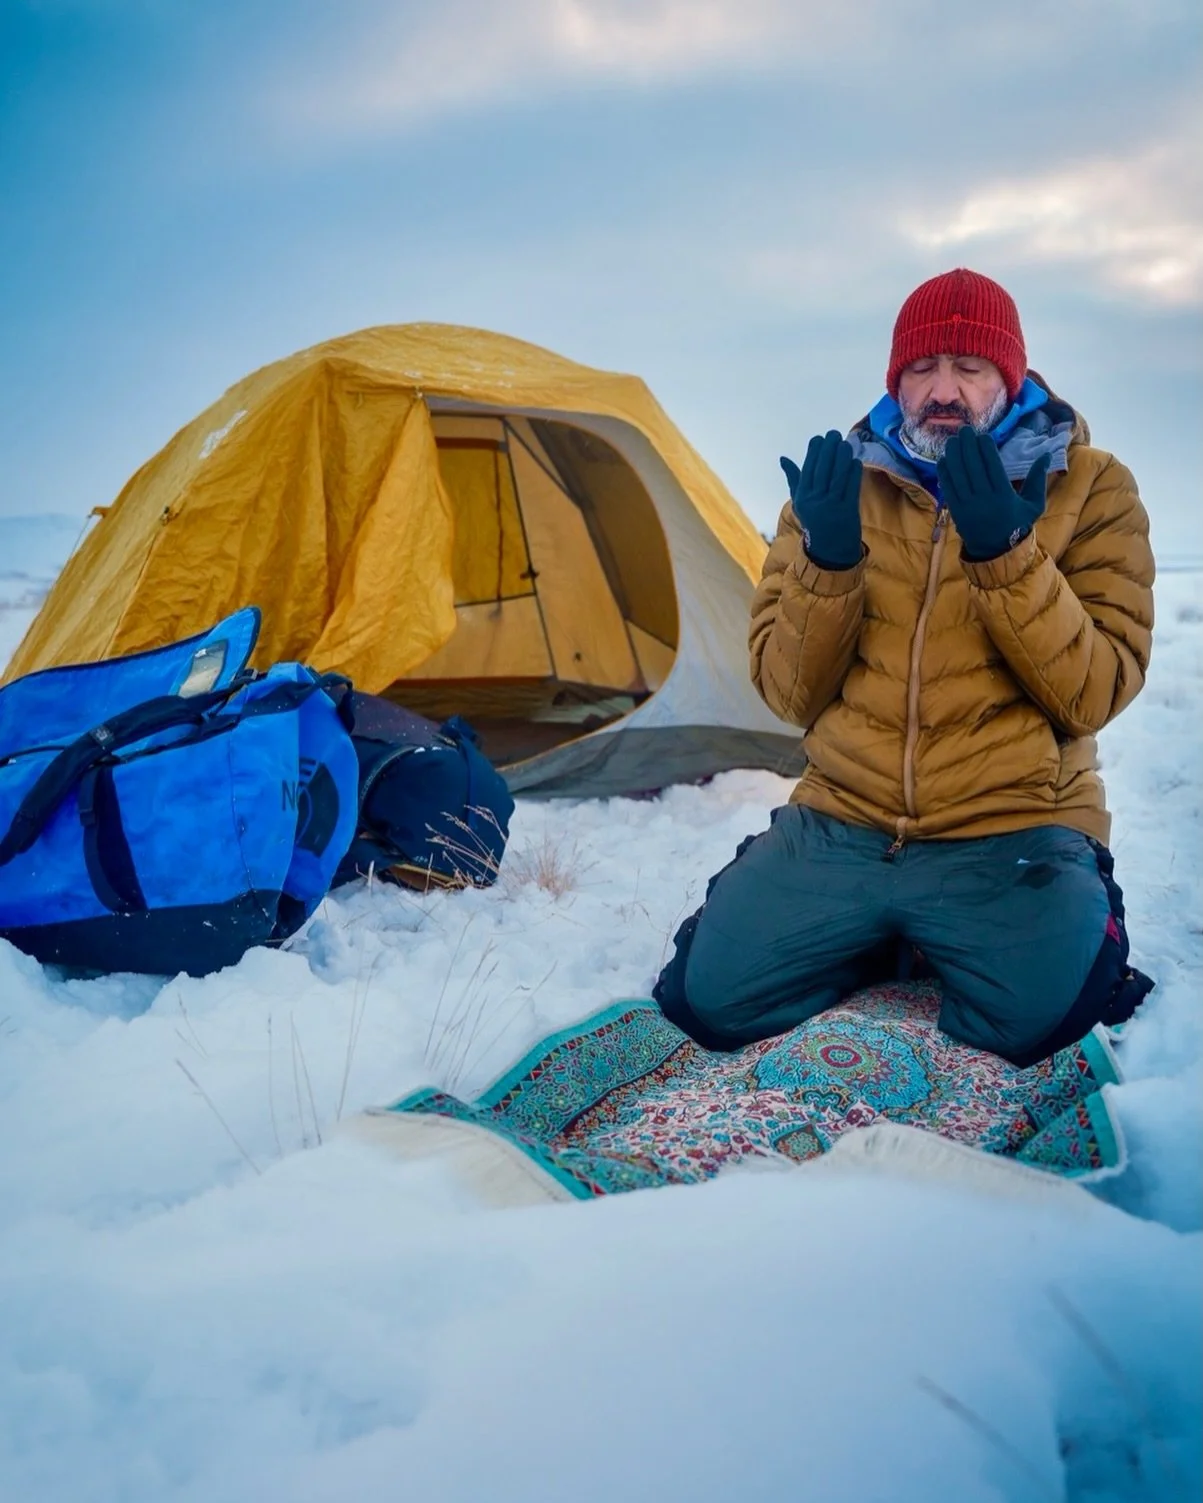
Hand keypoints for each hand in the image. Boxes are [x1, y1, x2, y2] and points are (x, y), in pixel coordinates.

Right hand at [780, 430, 862, 570]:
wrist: (829, 549)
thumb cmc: (814, 521)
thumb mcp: (800, 502)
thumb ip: (794, 479)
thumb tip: (783, 459)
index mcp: (802, 497)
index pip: (808, 468)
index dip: (814, 451)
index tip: (819, 438)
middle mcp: (815, 501)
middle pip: (823, 469)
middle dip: (829, 448)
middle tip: (834, 434)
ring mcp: (832, 506)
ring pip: (838, 475)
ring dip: (842, 456)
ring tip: (845, 443)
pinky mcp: (848, 510)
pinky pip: (851, 486)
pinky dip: (853, 471)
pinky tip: (854, 460)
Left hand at [937, 426, 1049, 561]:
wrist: (996, 550)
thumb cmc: (1017, 524)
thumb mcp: (1034, 505)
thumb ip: (1038, 480)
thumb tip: (1046, 455)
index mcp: (1004, 496)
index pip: (992, 466)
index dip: (985, 448)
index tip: (983, 435)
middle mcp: (984, 500)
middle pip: (973, 467)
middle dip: (968, 446)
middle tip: (964, 430)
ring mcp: (967, 505)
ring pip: (958, 475)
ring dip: (954, 455)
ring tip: (953, 439)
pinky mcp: (955, 510)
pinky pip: (948, 487)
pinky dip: (945, 472)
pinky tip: (944, 458)